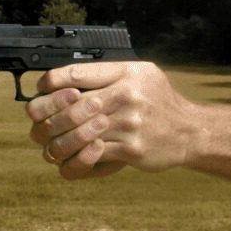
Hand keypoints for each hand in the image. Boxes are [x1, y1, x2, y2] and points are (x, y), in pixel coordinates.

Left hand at [25, 61, 197, 179]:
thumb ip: (107, 73)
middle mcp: (127, 96)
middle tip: (40, 122)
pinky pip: (92, 154)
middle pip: (70, 105)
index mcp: (126, 73)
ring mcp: (129, 123)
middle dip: (48, 115)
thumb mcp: (140, 74)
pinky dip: (78, 156)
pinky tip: (73, 154)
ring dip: (59, 140)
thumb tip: (65, 78)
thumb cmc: (159, 102)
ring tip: (52, 142)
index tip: (42, 90)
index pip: (75, 74)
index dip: (50, 83)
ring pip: (77, 133)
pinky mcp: (131, 148)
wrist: (190, 131)